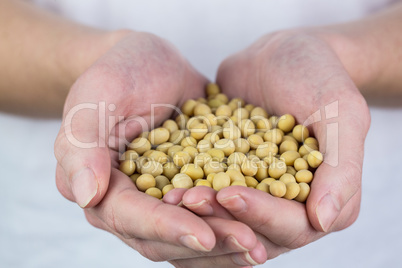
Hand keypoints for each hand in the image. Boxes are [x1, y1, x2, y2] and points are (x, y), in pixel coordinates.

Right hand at [54, 31, 265, 265]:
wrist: (152, 64)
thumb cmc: (122, 71)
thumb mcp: (99, 94)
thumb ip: (85, 143)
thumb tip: (87, 196)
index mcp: (101, 184)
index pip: (130, 216)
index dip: (166, 227)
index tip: (204, 236)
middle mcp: (129, 203)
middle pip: (164, 237)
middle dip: (207, 241)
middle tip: (250, 245)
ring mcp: (161, 200)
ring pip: (189, 235)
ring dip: (225, 243)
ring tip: (260, 246)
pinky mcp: (189, 189)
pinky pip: (209, 217)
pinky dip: (234, 224)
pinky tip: (262, 230)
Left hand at [181, 30, 370, 259]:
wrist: (280, 55)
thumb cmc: (318, 77)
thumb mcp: (341, 113)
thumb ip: (340, 167)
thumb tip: (323, 221)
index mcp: (322, 201)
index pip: (293, 226)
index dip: (261, 215)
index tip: (230, 194)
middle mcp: (287, 207)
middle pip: (253, 231)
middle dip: (221, 218)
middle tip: (189, 198)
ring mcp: (253, 194)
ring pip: (225, 219)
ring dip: (198, 213)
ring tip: (171, 195)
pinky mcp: (225, 177)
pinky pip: (206, 193)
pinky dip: (186, 191)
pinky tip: (162, 183)